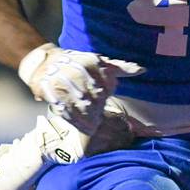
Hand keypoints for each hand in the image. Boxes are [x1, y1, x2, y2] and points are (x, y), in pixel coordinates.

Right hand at [18, 44, 143, 132]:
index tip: (104, 103)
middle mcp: (77, 70)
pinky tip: (77, 125)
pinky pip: (64, 109)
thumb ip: (121, 67)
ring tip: (91, 127)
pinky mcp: (49, 91)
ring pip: (79, 107)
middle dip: (96, 111)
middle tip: (97, 121)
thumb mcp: (101, 62)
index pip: (105, 86)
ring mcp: (62, 81)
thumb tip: (143, 70)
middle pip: (93, 99)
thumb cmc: (78, 63)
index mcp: (92, 62)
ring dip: (86, 120)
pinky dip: (72, 120)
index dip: (105, 96)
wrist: (46, 62)